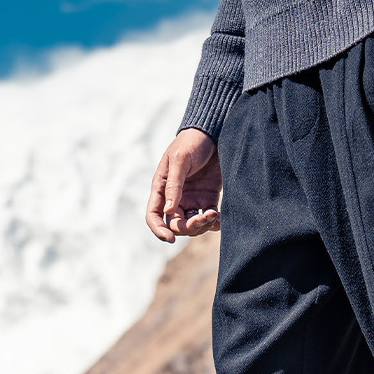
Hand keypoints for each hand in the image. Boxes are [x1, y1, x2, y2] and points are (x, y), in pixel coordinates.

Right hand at [146, 128, 221, 243]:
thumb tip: (169, 211)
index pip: (154, 215)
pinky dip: (214, 222)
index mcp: (162, 189)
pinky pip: (209, 218)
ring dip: (203, 225)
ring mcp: (192, 200)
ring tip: (214, 214)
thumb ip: (174, 185)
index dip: (159, 230)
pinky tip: (219, 217)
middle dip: (189, 227)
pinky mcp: (208, 199)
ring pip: (193, 225)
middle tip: (203, 218)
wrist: (213, 134)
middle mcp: (175, 198)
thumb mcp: (180, 160)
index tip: (170, 239)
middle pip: (176, 224)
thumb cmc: (191, 143)